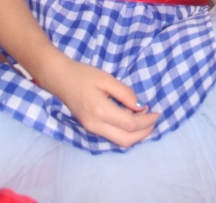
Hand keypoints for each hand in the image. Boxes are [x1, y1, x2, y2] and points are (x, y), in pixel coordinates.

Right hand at [40, 56, 159, 147]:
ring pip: (119, 141)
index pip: (130, 124)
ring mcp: (91, 129)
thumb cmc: (82, 75)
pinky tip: (130, 118)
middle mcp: (95, 125)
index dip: (147, 121)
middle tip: (154, 120)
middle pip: (126, 140)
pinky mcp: (90, 128)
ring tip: (144, 117)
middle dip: (144, 133)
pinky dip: (125, 131)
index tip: (157, 112)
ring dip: (135, 134)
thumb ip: (124, 93)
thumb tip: (140, 107)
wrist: (59, 78)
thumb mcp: (106, 78)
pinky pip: (112, 136)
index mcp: (100, 110)